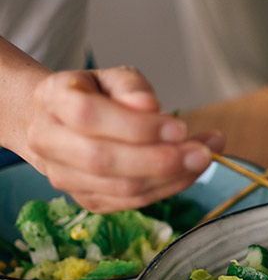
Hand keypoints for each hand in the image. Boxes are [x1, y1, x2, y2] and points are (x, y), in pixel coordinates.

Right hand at [24, 67, 224, 211]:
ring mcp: (65, 176)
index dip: (137, 125)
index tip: (179, 127)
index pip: (89, 115)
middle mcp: (50, 141)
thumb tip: (149, 106)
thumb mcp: (112, 77)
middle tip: (203, 153)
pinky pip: (131, 202)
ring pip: (121, 187)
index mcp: (52, 99)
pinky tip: (190, 172)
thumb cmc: (94, 95)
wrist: (61, 123)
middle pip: (103, 159)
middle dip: (160, 159)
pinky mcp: (87, 199)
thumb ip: (131, 87)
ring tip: (205, 158)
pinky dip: (167, 188)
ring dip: (172, 177)